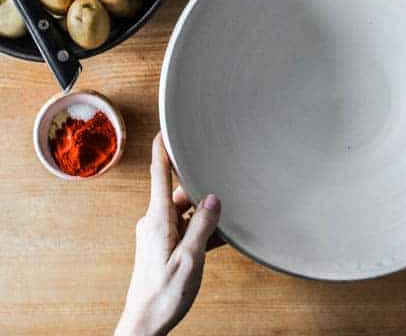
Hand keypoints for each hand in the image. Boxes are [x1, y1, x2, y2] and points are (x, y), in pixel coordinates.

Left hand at [115, 134, 220, 335]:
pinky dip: (199, 230)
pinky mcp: (162, 245)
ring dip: (202, 216)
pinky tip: (217, 238)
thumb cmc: (163, 295)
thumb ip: (202, 226)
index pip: (159, 174)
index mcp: (158, 220)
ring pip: (185, 212)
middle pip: (179, 193)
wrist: (143, 325)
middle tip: (221, 192)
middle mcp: (155, 222)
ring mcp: (158, 234)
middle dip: (200, 192)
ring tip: (223, 225)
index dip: (163, 149)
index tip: (166, 128)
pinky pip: (184, 228)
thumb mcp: (190, 260)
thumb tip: (213, 197)